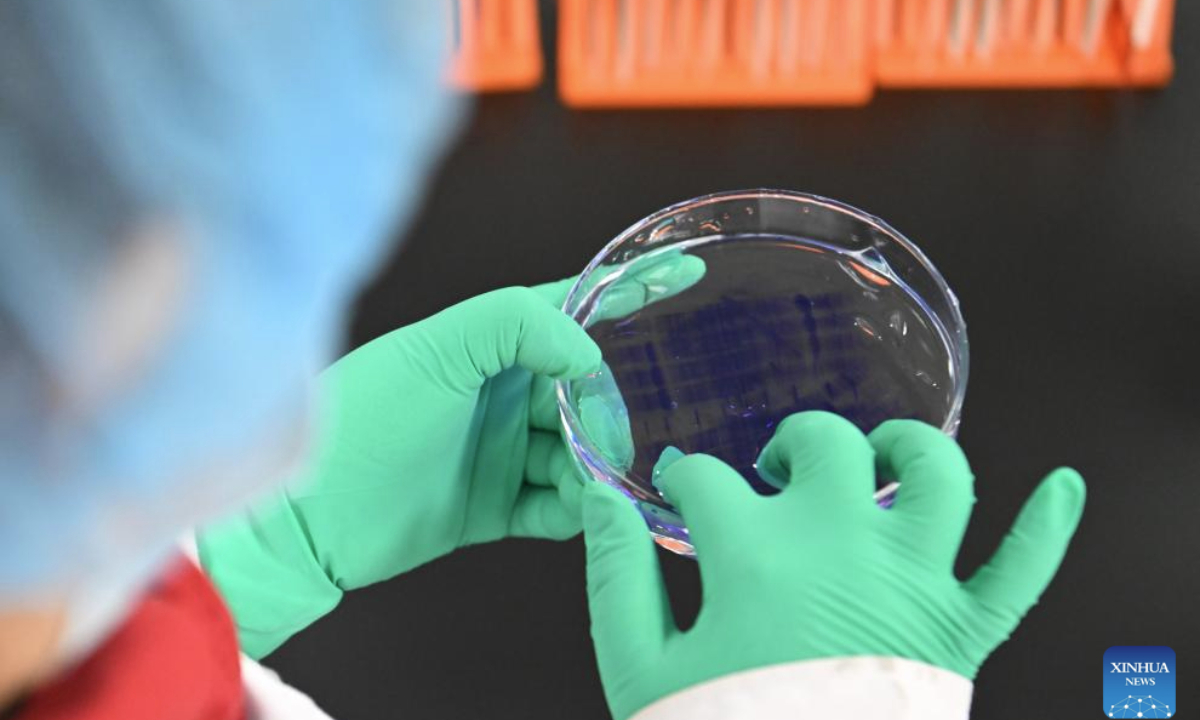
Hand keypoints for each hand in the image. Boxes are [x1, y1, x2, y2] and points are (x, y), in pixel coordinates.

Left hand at [200, 279, 598, 656]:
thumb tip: (588, 354)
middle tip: (613, 433)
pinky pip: (556, 508)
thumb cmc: (362, 420)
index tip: (680, 279)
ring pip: (578, 453)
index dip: (621, 297)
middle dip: (608, 409)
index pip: (566, 309)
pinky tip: (581, 509)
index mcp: (486, 345)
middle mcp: (499, 394)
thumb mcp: (436, 351)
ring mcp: (499, 451)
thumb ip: (515, 324)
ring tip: (595, 479)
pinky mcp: (494, 507)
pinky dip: (577, 511)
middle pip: (585, 392)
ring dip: (595, 466)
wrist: (308, 518)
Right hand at [582, 412, 1085, 719]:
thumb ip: (616, 574)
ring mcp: (909, 583)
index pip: (707, 479)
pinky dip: (1047, 529)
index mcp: (755, 555)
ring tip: (881, 456)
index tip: (684, 489)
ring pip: (937, 475)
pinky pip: (1020, 571)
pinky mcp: (960, 631)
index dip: (687, 478)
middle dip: (790, 445)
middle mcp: (839, 546)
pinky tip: (1063, 489)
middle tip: (772, 474)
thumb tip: (604, 498)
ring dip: (913, 450)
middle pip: (824, 445)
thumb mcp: (638, 667)